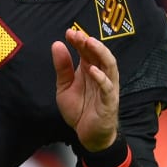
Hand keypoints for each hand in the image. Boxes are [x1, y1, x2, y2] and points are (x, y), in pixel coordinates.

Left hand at [51, 27, 119, 150]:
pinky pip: (107, 88)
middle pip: (99, 55)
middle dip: (89, 43)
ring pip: (109, 66)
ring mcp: (107, 88)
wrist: (88, 134)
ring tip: (90, 43)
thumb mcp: (64, 87)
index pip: (87, 51)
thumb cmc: (80, 109)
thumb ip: (62, 67)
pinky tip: (93, 70)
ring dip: (100, 53)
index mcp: (89, 71)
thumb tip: (57, 44)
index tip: (69, 32)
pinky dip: (102, 78)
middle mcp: (100, 76)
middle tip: (78, 34)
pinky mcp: (109, 102)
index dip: (79, 41)